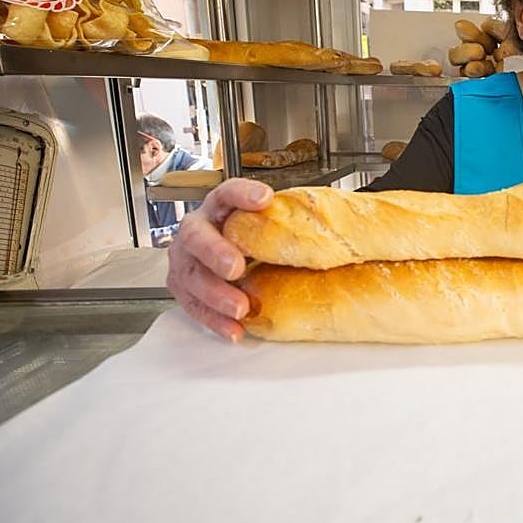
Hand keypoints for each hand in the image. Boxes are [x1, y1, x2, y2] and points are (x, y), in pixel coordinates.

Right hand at [166, 178, 273, 341]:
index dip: (243, 194)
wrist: (221, 253)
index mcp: (219, 207)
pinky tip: (234, 330)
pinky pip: (194, 306)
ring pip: (192, 276)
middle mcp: (197, 228)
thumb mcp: (265, 224)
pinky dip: (214, 320)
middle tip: (235, 268)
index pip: (227, 193)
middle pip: (197, 236)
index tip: (265, 198)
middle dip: (215, 252)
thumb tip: (338, 232)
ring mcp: (186, 259)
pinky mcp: (183, 287)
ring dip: (216, 294)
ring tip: (241, 308)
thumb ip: (286, 223)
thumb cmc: (249, 237)